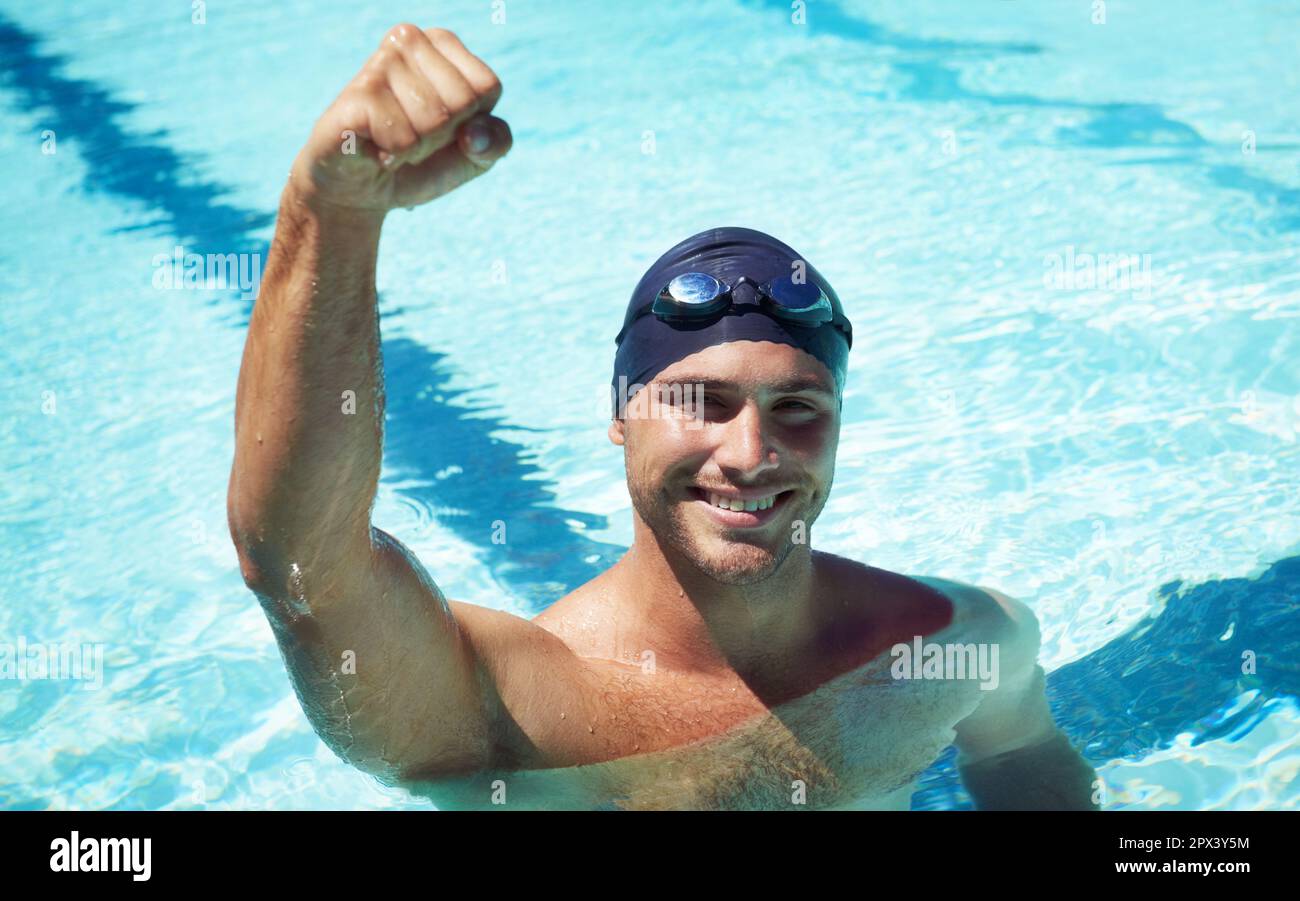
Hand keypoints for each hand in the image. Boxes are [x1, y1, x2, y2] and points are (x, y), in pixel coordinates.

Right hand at [289, 24, 510, 214]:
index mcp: (442, 42)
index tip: (445, 128)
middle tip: (415, 138)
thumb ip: (496, 141)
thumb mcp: (474, 155)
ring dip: (418, 149)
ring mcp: (380, 62)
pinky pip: (404, 140)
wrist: (362, 190)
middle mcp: (408, 39)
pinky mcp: (358, 94)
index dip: (473, 123)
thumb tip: (476, 135)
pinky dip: (394, 157)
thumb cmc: (421, 162)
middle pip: (462, 103)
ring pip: (433, 122)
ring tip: (393, 141)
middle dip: (444, 137)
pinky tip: (375, 149)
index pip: (487, 87)